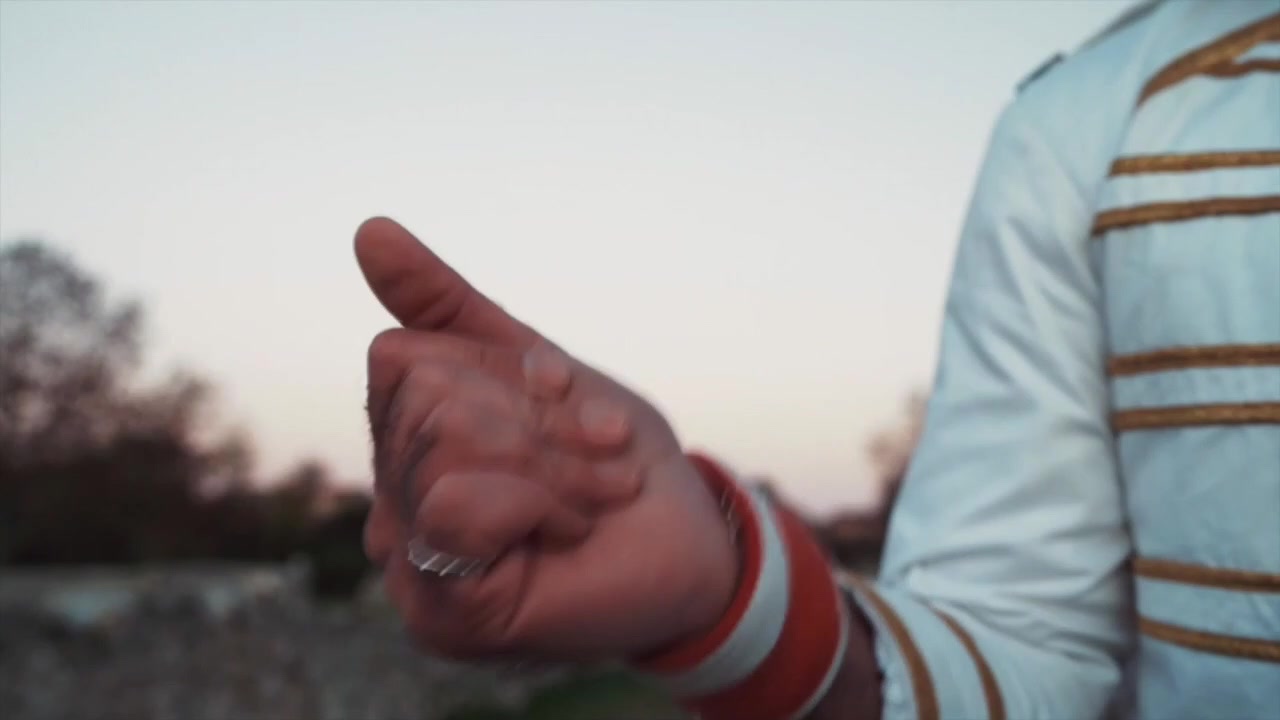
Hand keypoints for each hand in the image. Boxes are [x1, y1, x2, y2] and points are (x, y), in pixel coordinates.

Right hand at [356, 217, 739, 660]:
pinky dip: (538, 500)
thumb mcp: (536, 370)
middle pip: (423, 401)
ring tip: (601, 492)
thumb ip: (450, 310)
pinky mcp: (441, 614)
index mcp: (410, 453)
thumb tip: (369, 229)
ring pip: (440, 449)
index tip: (567, 395)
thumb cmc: (618, 463)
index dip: (497, 365)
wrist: (698, 546)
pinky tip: (574, 528)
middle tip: (603, 451)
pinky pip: (455, 507)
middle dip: (534, 416)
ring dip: (550, 460)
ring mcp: (409, 570)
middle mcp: (393, 513)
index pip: (398, 358)